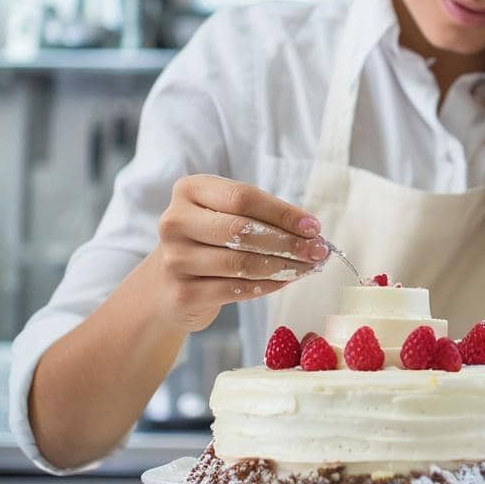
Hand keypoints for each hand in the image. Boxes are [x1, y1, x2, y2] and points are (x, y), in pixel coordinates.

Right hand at [144, 174, 329, 330]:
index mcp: (189, 190)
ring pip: (240, 263)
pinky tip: (285, 280)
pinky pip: (235, 290)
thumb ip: (263, 217)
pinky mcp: (182, 293)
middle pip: (241, 230)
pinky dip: (267, 285)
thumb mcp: (228, 215)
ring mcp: (175, 259)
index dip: (282, 213)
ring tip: (308, 267)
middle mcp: (175, 221)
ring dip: (283, 266)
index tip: (314, 226)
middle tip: (318, 251)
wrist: (166, 282)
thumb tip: (311, 232)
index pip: (243, 198)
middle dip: (287, 242)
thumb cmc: (210, 240)